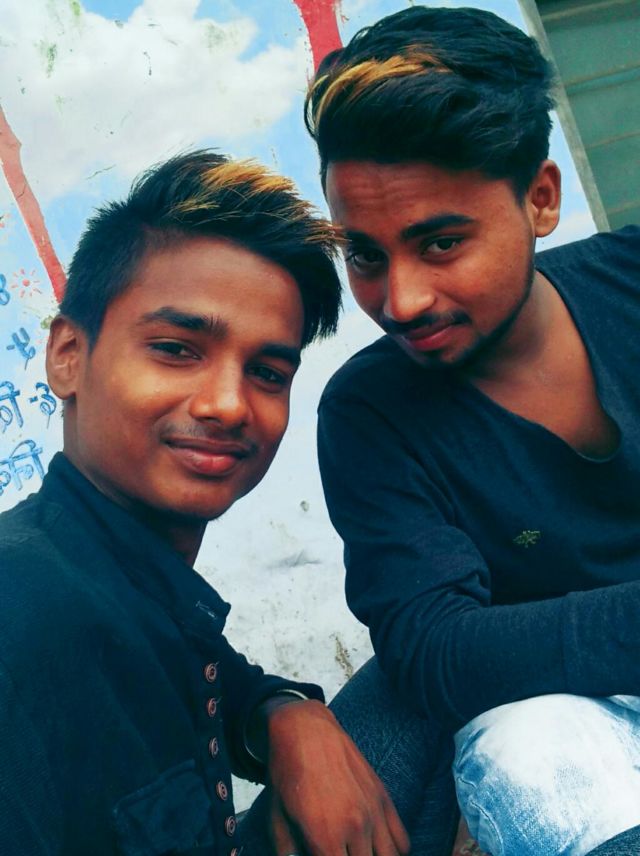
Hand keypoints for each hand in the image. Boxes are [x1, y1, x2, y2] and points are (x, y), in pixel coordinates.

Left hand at [265, 699, 409, 855]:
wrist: (306, 731)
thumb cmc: (287, 775)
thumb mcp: (275, 821)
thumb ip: (288, 854)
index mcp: (325, 837)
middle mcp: (355, 828)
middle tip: (339, 851)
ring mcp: (373, 812)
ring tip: (359, 852)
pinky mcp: (383, 797)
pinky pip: (402, 841)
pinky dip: (394, 851)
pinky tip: (376, 847)